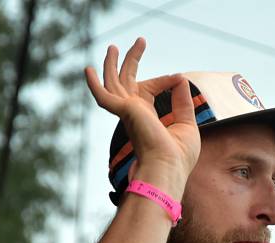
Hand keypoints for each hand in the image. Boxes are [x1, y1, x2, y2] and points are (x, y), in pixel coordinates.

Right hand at [85, 38, 199, 192]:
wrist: (167, 168)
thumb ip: (182, 101)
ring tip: (112, 46)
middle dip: (131, 61)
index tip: (177, 77)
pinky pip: (103, 96)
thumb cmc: (177, 156)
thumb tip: (181, 78)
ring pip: (113, 83)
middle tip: (140, 41)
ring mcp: (127, 113)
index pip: (148, 92)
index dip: (162, 81)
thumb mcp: (186, 123)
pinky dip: (94, 84)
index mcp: (146, 119)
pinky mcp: (123, 111)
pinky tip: (88, 70)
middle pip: (127, 82)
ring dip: (112, 64)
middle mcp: (134, 115)